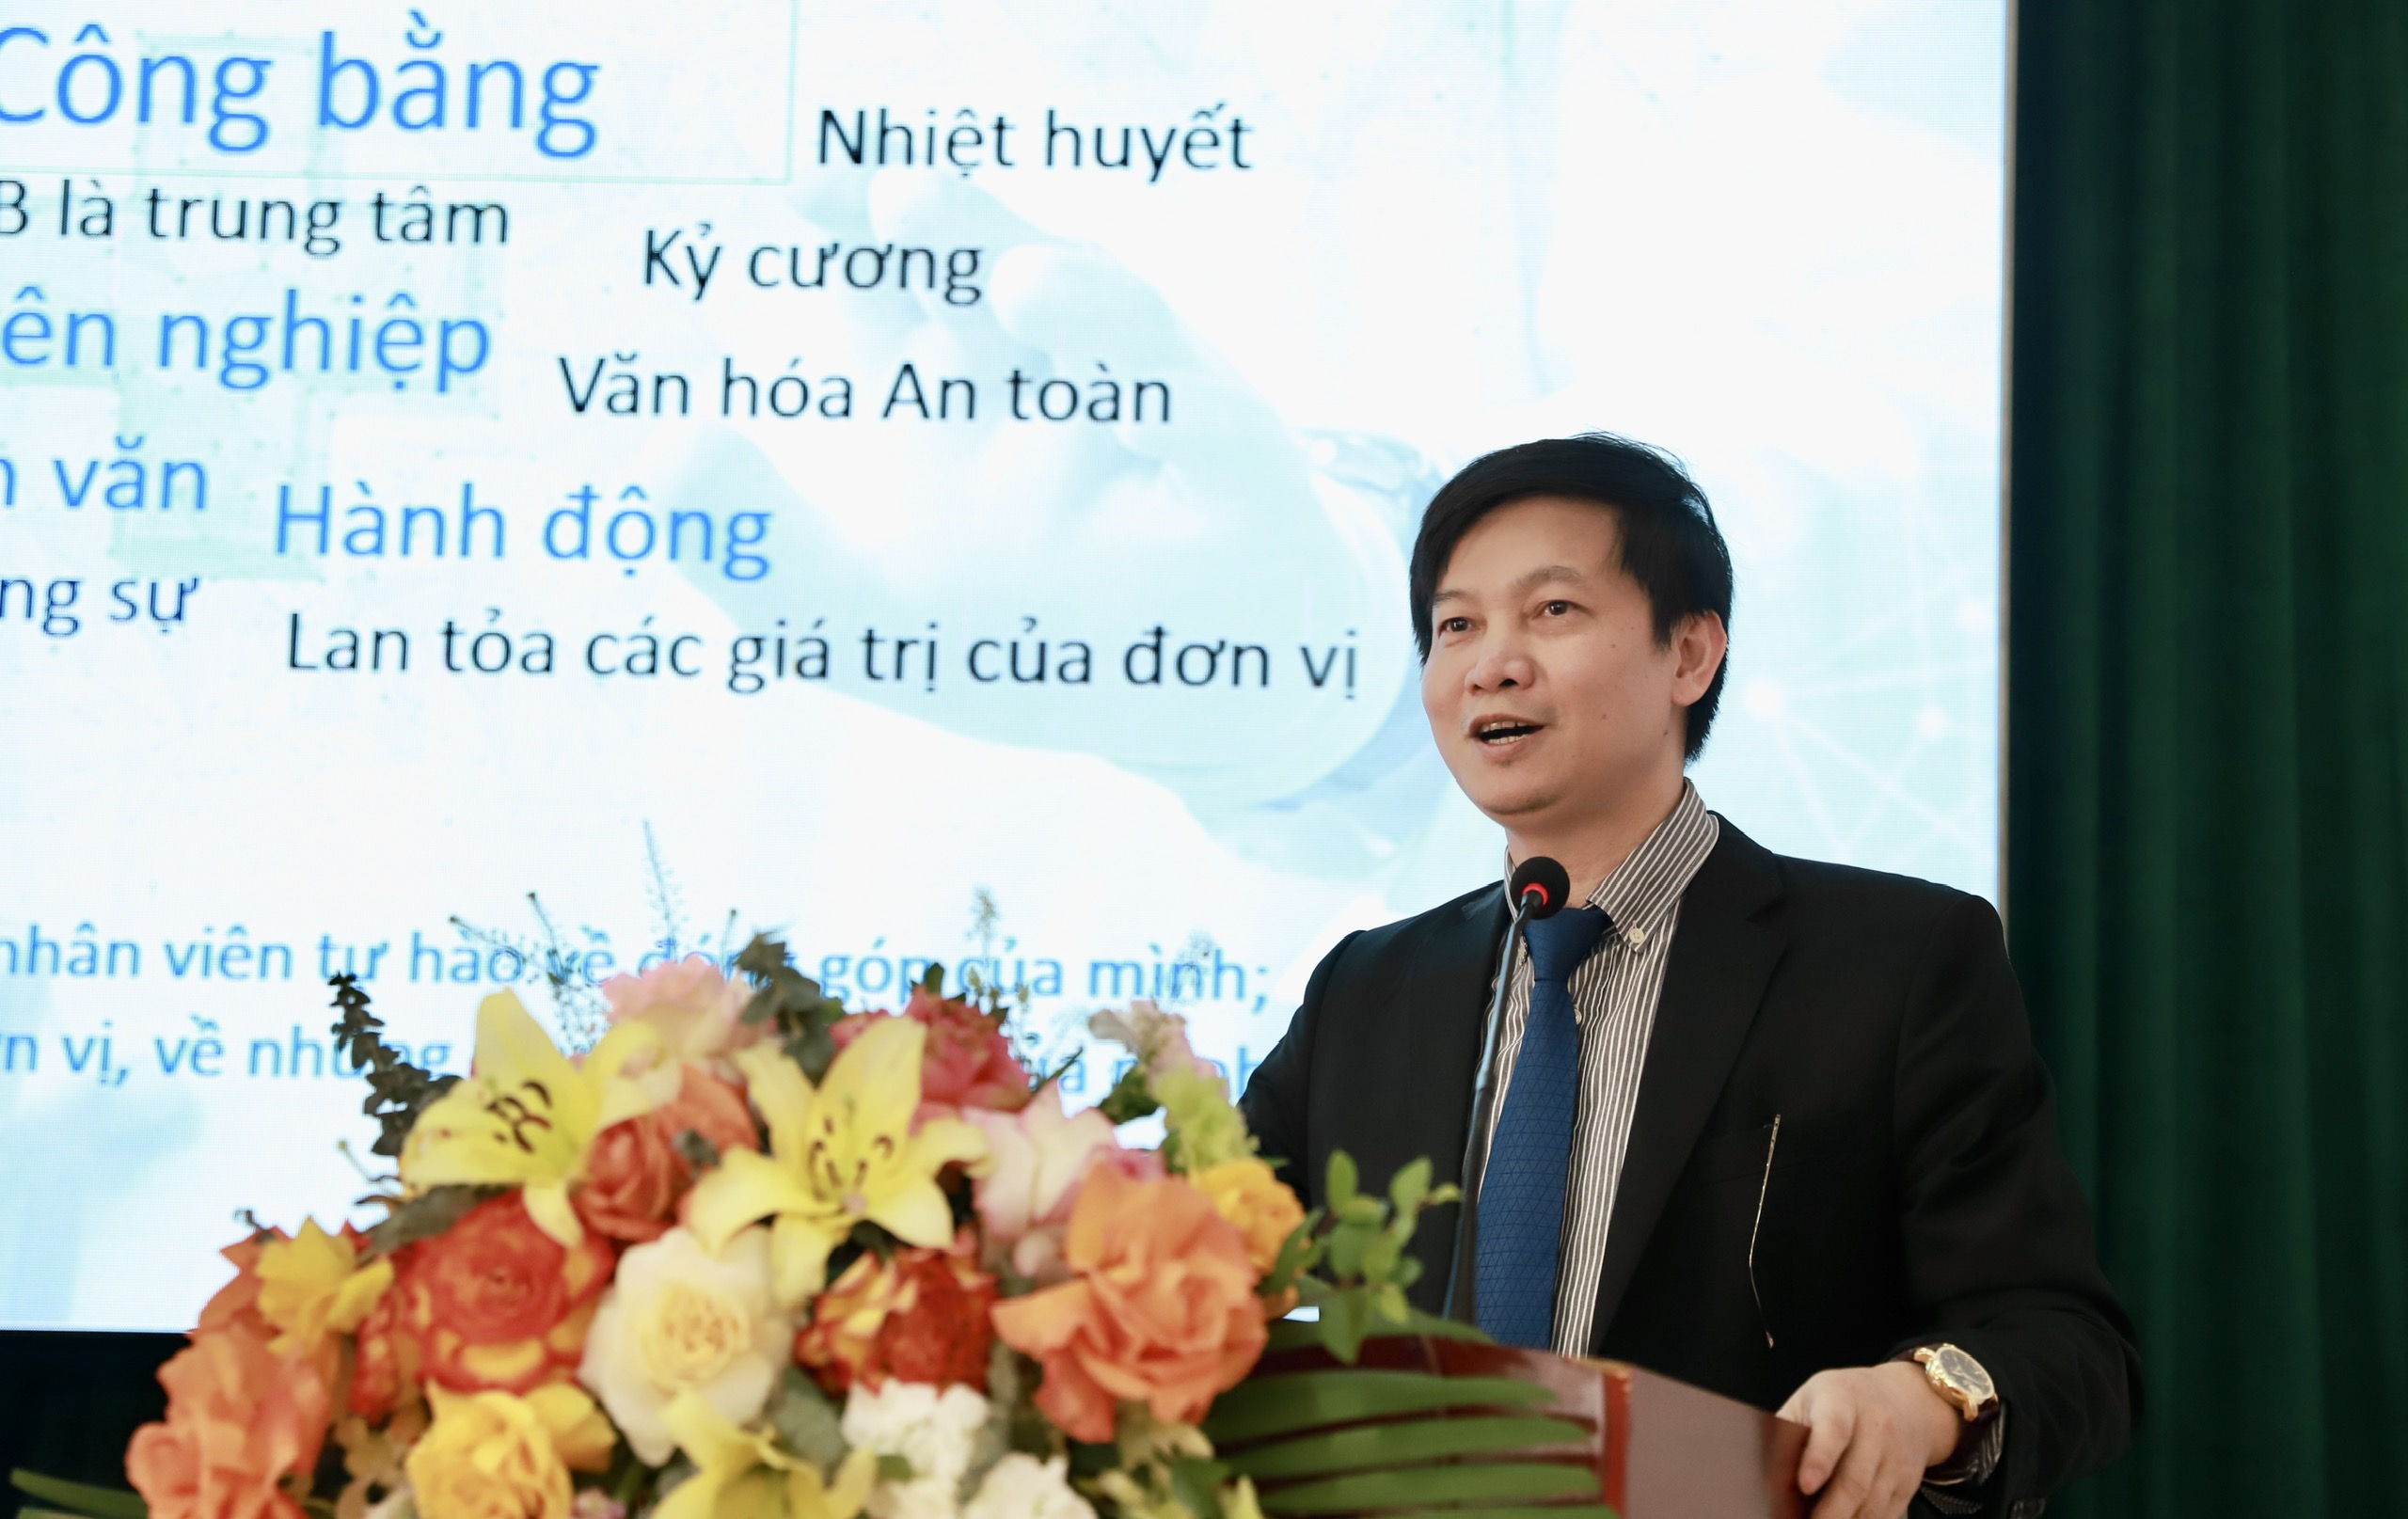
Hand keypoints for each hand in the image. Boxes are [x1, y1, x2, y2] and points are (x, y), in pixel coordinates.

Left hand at [1777, 1361, 1960, 1518]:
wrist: (1905, 1399)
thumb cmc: (1843, 1401)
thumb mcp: (1811, 1399)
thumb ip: (1789, 1429)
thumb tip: (1767, 1472)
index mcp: (1842, 1399)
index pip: (1834, 1430)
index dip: (1819, 1459)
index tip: (1805, 1486)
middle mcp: (1876, 1427)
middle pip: (1855, 1479)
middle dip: (1830, 1512)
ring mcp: (1897, 1457)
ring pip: (1872, 1503)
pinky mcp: (1908, 1482)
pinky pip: (1886, 1514)